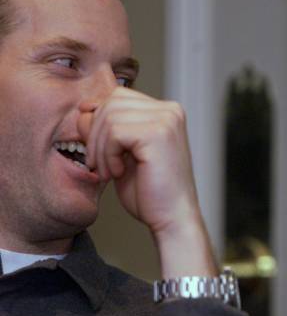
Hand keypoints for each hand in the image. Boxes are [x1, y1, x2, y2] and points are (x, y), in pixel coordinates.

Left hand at [77, 87, 217, 277]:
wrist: (172, 219)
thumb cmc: (151, 192)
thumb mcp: (121, 154)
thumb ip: (107, 129)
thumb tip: (84, 109)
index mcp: (166, 112)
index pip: (118, 96)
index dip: (98, 121)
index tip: (100, 153)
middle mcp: (170, 111)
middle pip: (111, 102)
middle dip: (96, 135)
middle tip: (101, 166)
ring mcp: (167, 120)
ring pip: (110, 116)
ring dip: (101, 148)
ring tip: (110, 171)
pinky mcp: (159, 133)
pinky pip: (115, 132)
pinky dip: (108, 155)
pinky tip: (118, 172)